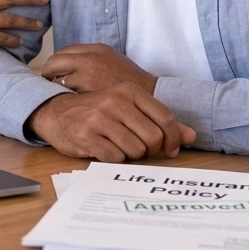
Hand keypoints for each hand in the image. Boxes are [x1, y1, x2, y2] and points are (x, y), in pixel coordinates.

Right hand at [27, 84, 197, 160]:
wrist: (56, 113)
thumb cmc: (98, 112)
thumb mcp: (129, 108)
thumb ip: (160, 121)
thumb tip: (191, 137)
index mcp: (129, 90)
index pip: (166, 119)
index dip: (172, 139)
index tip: (169, 149)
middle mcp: (115, 101)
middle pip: (153, 138)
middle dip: (150, 150)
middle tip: (139, 148)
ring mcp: (100, 118)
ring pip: (136, 150)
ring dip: (131, 155)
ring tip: (118, 146)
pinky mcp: (86, 135)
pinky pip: (115, 157)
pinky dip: (113, 159)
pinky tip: (104, 149)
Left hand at [42, 43, 157, 94]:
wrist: (149, 95)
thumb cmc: (131, 80)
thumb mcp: (113, 60)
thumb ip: (93, 59)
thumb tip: (73, 64)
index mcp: (96, 49)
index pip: (63, 52)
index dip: (56, 64)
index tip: (54, 73)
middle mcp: (89, 59)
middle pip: (54, 63)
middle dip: (48, 74)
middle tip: (48, 84)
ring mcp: (87, 76)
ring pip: (57, 80)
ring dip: (55, 88)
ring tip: (58, 96)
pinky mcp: (88, 93)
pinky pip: (66, 95)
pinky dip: (64, 99)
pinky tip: (69, 104)